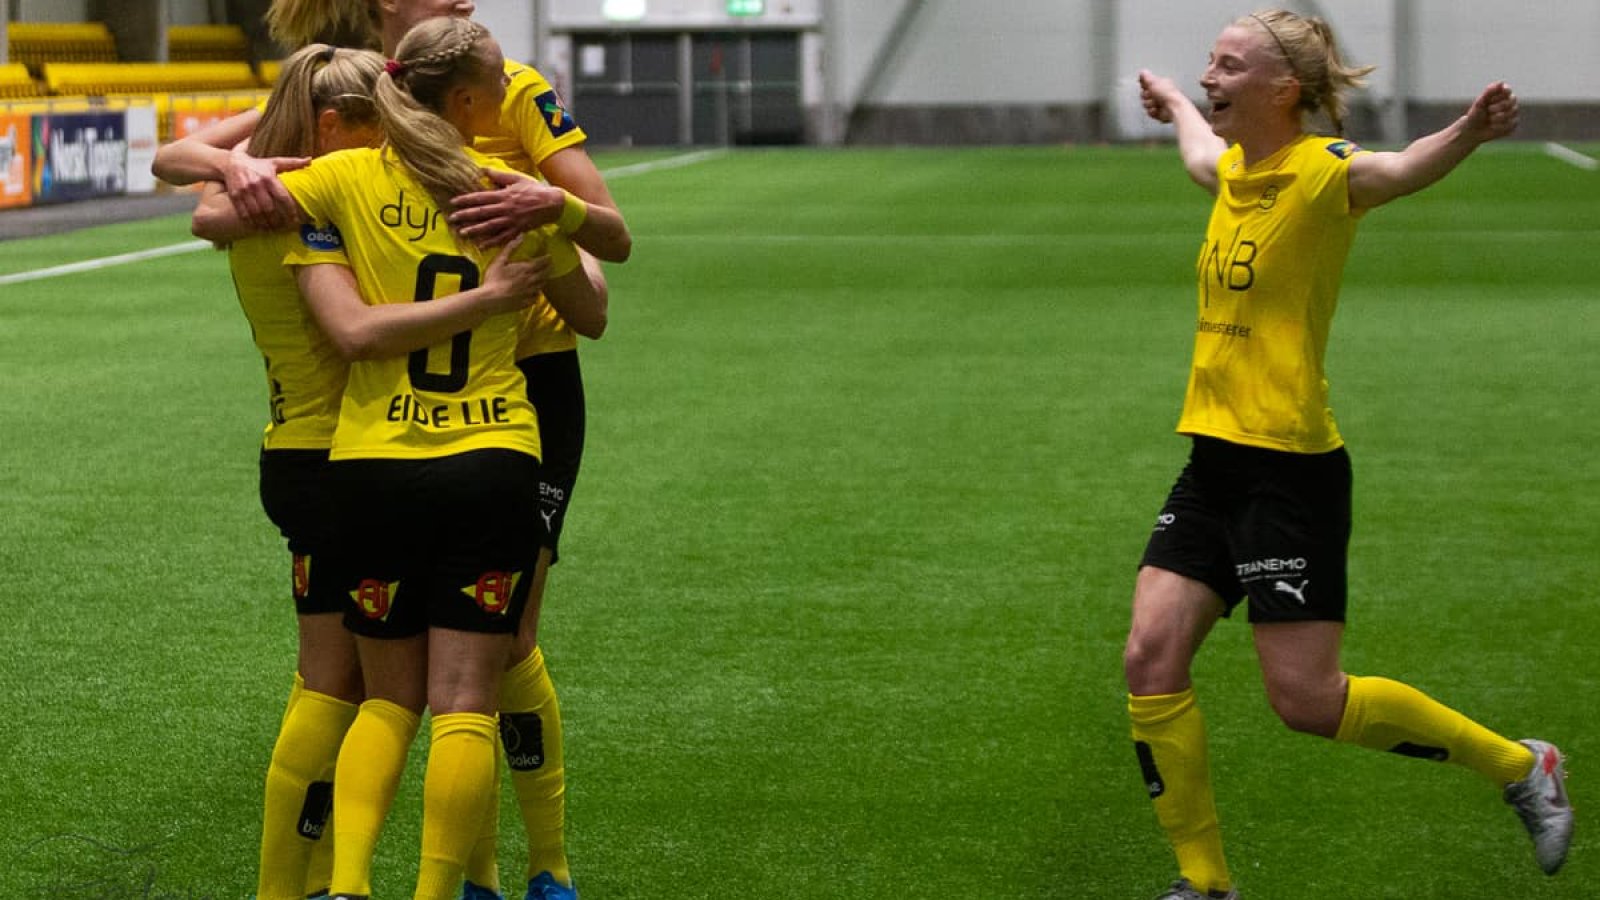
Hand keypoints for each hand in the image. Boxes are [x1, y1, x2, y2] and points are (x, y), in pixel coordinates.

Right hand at [223, 147, 305, 230]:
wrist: (232, 162)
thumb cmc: (259, 164)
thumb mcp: (275, 162)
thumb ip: (293, 163)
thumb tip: (310, 160)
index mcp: (268, 177)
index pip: (282, 197)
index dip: (290, 210)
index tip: (295, 220)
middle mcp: (256, 184)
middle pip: (269, 208)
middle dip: (277, 221)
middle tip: (282, 227)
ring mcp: (244, 190)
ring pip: (256, 213)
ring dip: (264, 224)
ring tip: (271, 230)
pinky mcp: (234, 195)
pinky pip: (243, 213)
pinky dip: (251, 223)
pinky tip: (258, 227)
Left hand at [450, 168, 566, 248]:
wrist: (553, 203)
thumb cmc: (534, 189)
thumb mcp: (517, 178)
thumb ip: (499, 175)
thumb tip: (482, 170)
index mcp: (503, 195)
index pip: (480, 198)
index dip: (465, 200)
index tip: (453, 203)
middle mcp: (505, 209)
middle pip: (481, 213)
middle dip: (465, 216)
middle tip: (452, 219)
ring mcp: (511, 221)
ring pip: (489, 227)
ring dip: (475, 230)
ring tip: (462, 233)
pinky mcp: (517, 230)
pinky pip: (502, 238)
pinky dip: (492, 242)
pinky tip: (481, 246)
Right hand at [479, 234, 549, 314]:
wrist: (490, 299)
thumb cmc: (494, 279)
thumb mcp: (500, 260)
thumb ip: (511, 248)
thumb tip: (521, 235)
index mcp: (526, 269)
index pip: (542, 262)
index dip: (547, 259)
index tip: (549, 256)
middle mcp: (531, 281)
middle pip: (545, 274)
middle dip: (548, 269)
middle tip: (549, 266)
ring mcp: (529, 293)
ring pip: (541, 286)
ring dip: (543, 281)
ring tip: (542, 278)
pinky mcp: (526, 303)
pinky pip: (535, 298)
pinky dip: (536, 294)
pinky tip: (534, 293)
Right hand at [1138, 69, 1182, 123]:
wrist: (1173, 108)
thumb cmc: (1166, 93)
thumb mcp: (1154, 81)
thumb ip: (1146, 77)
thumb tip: (1142, 72)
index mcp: (1160, 83)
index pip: (1146, 83)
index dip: (1144, 85)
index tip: (1146, 86)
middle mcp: (1159, 93)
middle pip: (1144, 94)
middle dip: (1146, 96)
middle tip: (1153, 95)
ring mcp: (1158, 103)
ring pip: (1145, 104)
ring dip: (1150, 104)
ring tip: (1157, 103)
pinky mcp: (1158, 113)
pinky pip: (1149, 112)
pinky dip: (1153, 112)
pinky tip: (1158, 110)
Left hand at [1462, 81, 1517, 143]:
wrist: (1473, 130)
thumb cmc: (1476, 114)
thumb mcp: (1480, 103)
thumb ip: (1489, 92)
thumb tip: (1501, 82)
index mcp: (1501, 94)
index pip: (1507, 90)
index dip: (1499, 96)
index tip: (1490, 101)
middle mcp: (1509, 102)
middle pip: (1513, 100)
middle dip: (1500, 106)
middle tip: (1489, 110)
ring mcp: (1512, 113)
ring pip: (1513, 112)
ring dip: (1499, 117)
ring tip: (1490, 119)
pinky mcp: (1512, 124)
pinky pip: (1512, 124)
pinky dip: (1501, 126)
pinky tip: (1493, 127)